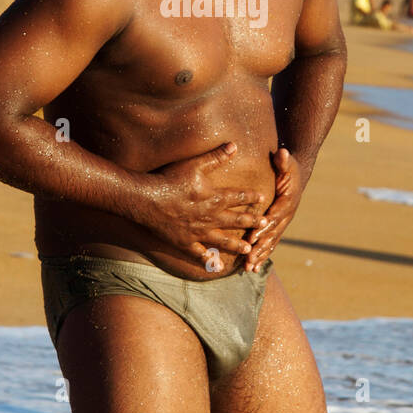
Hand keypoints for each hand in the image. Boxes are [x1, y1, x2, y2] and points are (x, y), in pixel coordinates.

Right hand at [142, 142, 268, 269]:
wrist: (147, 200)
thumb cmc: (170, 179)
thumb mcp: (195, 164)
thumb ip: (216, 156)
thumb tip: (234, 145)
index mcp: (214, 198)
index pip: (238, 197)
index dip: (251, 197)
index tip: (262, 198)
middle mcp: (210, 217)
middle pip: (235, 220)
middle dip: (251, 222)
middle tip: (265, 225)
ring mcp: (198, 232)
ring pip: (222, 240)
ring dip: (237, 245)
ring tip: (248, 249)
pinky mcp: (185, 242)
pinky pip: (200, 254)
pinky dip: (209, 260)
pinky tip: (218, 267)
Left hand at [245, 146, 300, 272]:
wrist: (298, 176)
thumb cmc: (289, 168)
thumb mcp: (288, 162)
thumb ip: (284, 160)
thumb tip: (282, 153)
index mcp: (287, 202)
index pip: (274, 217)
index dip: (263, 228)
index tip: (252, 237)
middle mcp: (286, 216)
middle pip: (272, 235)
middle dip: (260, 248)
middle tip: (248, 260)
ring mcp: (283, 223)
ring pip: (271, 243)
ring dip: (260, 256)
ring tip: (249, 269)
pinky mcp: (278, 226)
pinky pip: (270, 243)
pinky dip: (262, 255)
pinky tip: (253, 267)